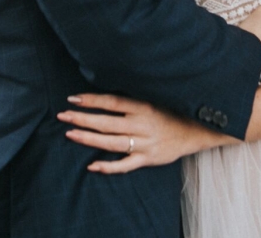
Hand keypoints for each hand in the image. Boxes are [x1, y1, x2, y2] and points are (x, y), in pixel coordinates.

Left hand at [58, 93, 225, 173]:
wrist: (198, 131)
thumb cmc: (172, 111)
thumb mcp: (155, 98)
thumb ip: (133, 99)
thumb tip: (106, 94)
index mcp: (143, 106)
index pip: (112, 102)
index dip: (91, 100)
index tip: (72, 98)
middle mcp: (142, 124)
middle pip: (107, 122)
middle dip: (83, 118)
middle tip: (63, 115)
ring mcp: (144, 143)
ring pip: (111, 142)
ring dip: (89, 138)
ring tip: (70, 134)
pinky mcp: (148, 159)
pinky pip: (125, 165)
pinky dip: (108, 166)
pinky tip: (92, 165)